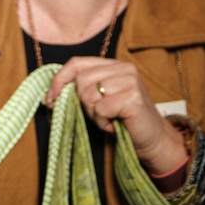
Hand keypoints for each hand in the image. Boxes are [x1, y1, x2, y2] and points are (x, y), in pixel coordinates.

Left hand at [46, 57, 187, 174]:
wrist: (154, 141)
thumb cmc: (123, 120)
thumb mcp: (101, 99)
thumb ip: (83, 89)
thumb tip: (50, 94)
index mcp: (114, 65)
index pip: (77, 63)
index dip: (60, 79)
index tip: (50, 97)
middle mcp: (124, 68)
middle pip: (81, 80)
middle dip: (82, 103)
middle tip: (97, 115)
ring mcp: (130, 81)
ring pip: (89, 95)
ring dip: (93, 114)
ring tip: (108, 120)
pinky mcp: (133, 98)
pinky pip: (100, 109)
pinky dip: (102, 122)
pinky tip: (114, 125)